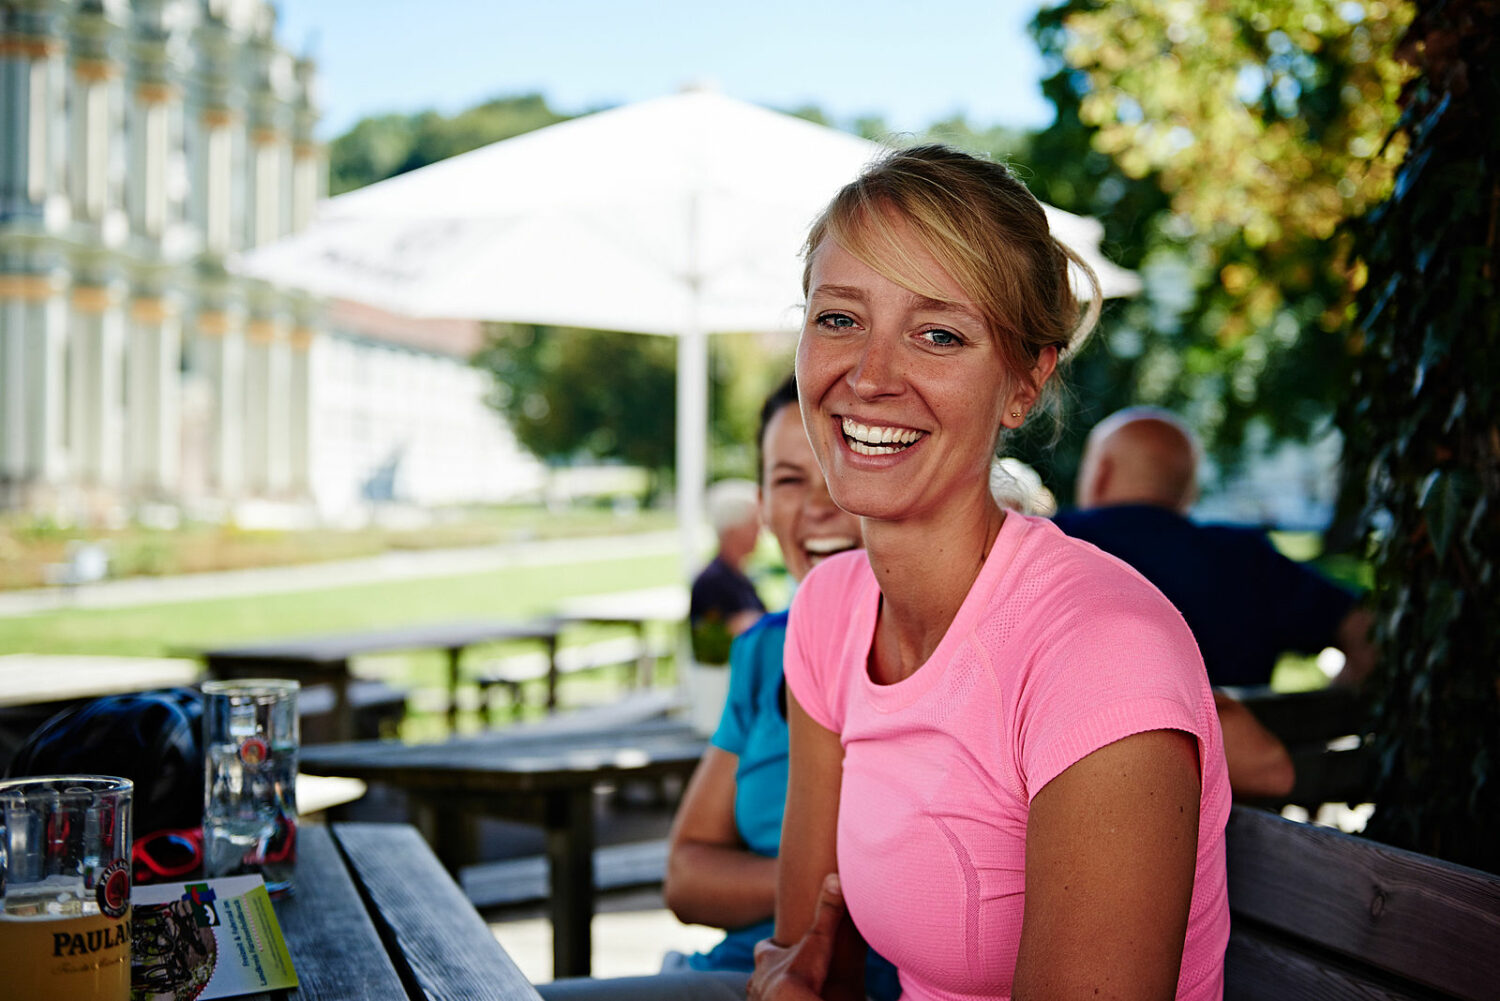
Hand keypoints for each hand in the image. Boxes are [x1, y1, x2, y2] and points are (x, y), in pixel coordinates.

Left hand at [748, 873, 846, 1000]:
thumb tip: (834, 878)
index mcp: (767, 960)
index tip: (779, 944)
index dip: (772, 946)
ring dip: (774, 993)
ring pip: (764, 995)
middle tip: (789, 973)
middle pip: (762, 973)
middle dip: (773, 973)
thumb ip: (827, 913)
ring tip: (790, 994)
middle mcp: (758, 981)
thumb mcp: (818, 941)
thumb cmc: (800, 977)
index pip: (764, 949)